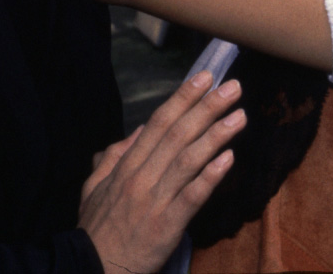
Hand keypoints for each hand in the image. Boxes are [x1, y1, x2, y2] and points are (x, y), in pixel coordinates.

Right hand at [79, 71, 244, 273]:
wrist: (93, 269)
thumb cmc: (97, 229)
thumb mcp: (94, 187)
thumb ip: (115, 156)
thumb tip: (140, 130)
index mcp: (127, 165)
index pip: (159, 123)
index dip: (183, 98)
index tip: (205, 78)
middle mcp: (142, 177)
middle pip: (178, 134)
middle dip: (207, 107)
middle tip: (233, 87)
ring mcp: (155, 201)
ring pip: (188, 160)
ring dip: (216, 136)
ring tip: (239, 117)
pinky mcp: (167, 226)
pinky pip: (192, 197)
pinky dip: (210, 177)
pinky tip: (228, 159)